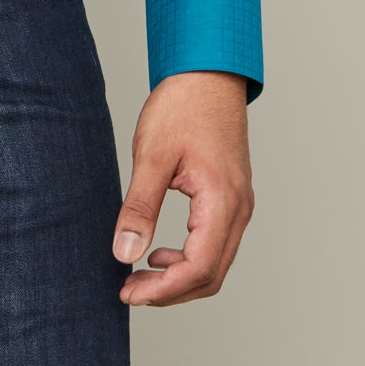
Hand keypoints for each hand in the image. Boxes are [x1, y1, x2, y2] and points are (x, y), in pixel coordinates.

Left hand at [112, 70, 253, 305]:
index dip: (163, 289)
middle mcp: (239, 210)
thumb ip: (140, 207)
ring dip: (180, 277)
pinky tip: (160, 250)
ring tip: (140, 274)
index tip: (128, 292)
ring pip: (216, 263)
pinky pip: (216, 243)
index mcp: (222, 201)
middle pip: (211, 275)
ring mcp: (240, 205)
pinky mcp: (232, 198)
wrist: (208, 73)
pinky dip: (190, 257)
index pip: (198, 268)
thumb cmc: (182, 107)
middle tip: (130, 291)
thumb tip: (124, 253)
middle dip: (170, 291)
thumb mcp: (152, 155)